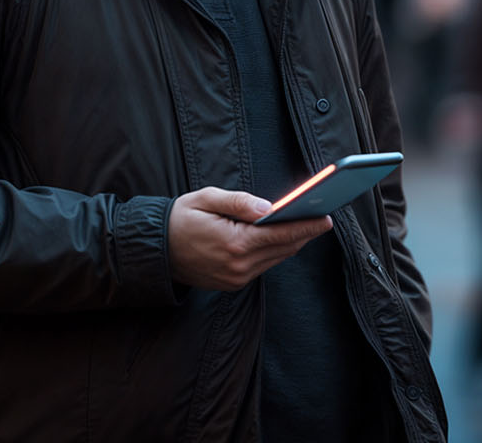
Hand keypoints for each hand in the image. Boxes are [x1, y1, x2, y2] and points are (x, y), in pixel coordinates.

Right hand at [167, 187, 332, 291]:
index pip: (281, 234)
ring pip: (276, 259)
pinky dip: (274, 251)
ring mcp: (236, 278)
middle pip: (284, 248)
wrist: (154, 251)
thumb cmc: (180, 219)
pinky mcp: (233, 283)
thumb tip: (269, 207)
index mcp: (234, 243)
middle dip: (304, 232)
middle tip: (321, 216)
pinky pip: (263, 266)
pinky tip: (280, 236)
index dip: (306, 226)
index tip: (326, 218)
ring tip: (306, 223)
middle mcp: (238, 266)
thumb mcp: (206, 199)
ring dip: (291, 242)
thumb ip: (240, 202)